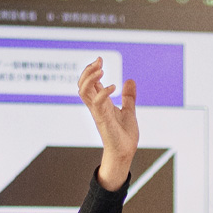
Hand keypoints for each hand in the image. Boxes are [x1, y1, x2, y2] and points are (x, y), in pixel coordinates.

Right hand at [77, 57, 140, 189]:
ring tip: (101, 71)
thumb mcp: (128, 111)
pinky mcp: (103, 120)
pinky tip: (115, 87)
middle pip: (82, 84)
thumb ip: (128, 97)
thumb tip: (130, 80)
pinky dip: (104, 92)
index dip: (91, 70)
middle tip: (99, 61)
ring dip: (90, 78)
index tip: (100, 60)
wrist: (125, 152)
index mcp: (100, 103)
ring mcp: (98, 112)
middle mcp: (96, 106)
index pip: (89, 83)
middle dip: (88, 70)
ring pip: (83, 91)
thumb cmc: (124, 135)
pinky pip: (97, 103)